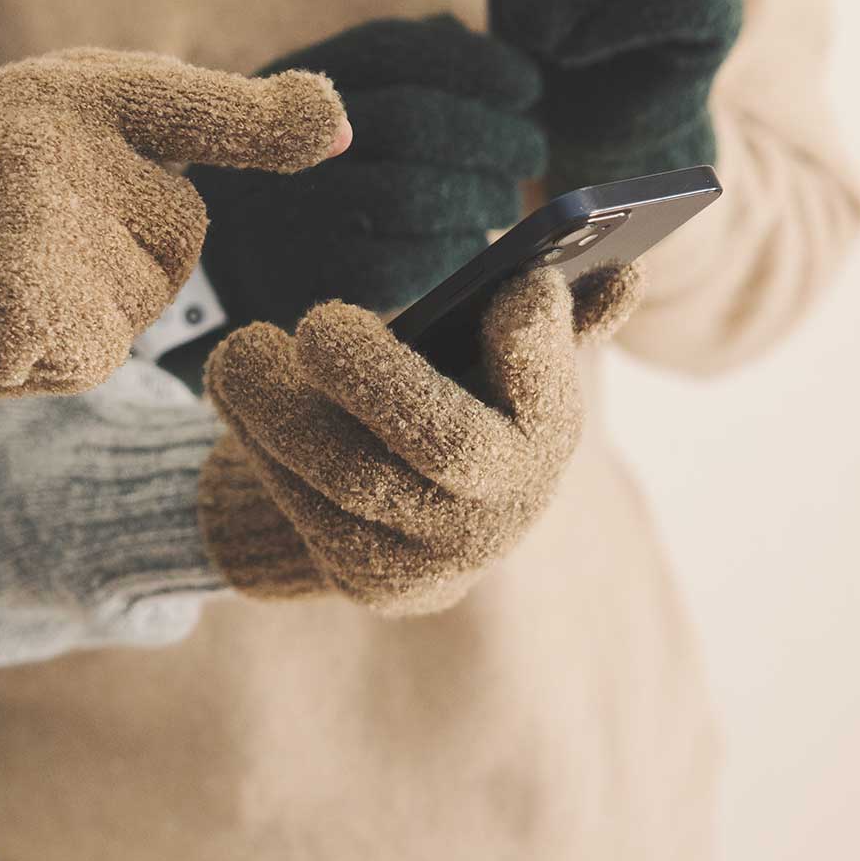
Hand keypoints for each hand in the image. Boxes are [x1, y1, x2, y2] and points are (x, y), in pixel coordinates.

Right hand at [0, 49, 345, 459]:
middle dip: (116, 261)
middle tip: (6, 243)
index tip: (328, 130)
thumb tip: (329, 127)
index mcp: (67, 89)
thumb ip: (159, 126)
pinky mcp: (34, 303)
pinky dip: (39, 363)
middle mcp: (67, 142)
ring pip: (137, 307)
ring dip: (75, 320)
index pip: (187, 101)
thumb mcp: (29, 125)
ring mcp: (50, 223)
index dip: (265, 121)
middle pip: (176, 238)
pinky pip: (92, 358)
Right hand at [188, 15, 546, 340]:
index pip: (397, 49)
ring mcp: (296, 213)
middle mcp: (287, 139)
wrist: (200, 263)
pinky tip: (467, 245)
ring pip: (416, 194)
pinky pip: (404, 264)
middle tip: (532, 150)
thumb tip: (465, 37)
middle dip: (496, 135)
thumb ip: (383, 65)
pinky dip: (452, 251)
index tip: (526, 84)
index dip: (476, 63)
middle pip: (418, 121)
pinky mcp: (309, 280)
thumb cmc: (285, 171)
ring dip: (481, 195)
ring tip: (502, 200)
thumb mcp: (309, 99)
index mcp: (294, 81)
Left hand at [197, 260, 641, 615]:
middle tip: (316, 322)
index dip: (540, 343)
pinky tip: (236, 397)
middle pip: (446, 442)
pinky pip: (306, 511)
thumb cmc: (442, 400)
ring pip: (352, 477)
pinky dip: (262, 446)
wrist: (391, 515)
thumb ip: (539, 323)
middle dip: (376, 375)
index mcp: (548, 437)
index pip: (557, 394)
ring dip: (282, 406)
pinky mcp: (373, 584)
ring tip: (238, 350)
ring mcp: (442, 556)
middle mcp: (507, 508)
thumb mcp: (485, 356)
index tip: (517, 288)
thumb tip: (623, 276)